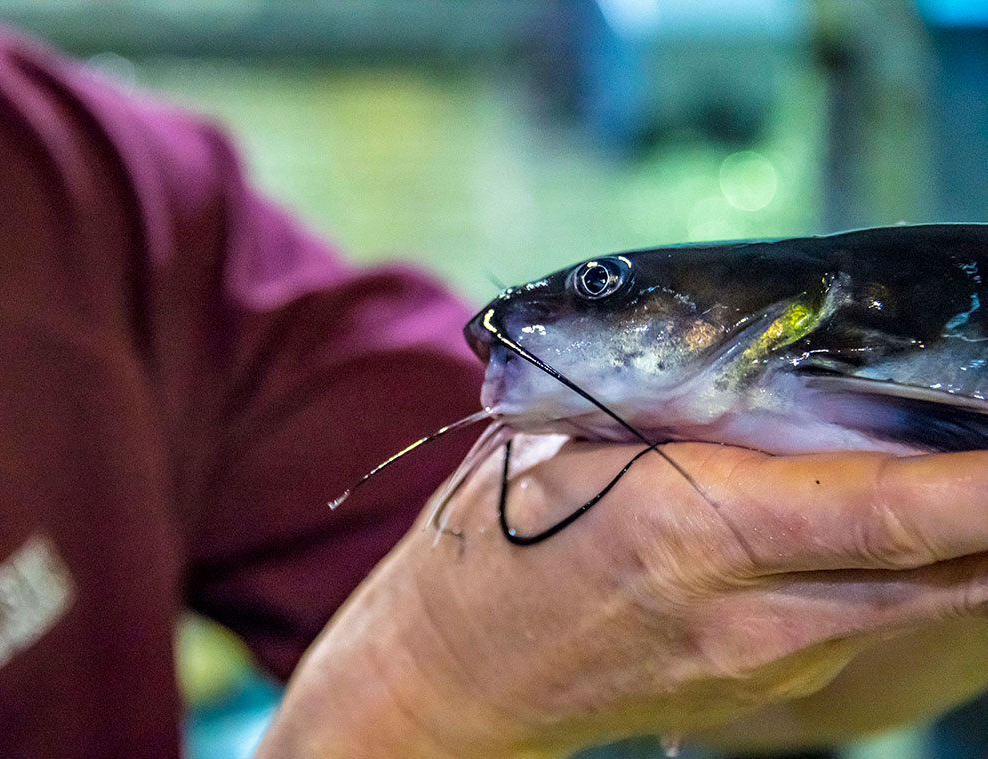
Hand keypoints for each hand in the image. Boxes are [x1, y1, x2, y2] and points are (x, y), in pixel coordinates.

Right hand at [255, 439, 987, 758]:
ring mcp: (766, 667)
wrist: (449, 676)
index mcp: (690, 533)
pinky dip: (910, 567)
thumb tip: (782, 368)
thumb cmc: (488, 544)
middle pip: (945, 574)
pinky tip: (901, 518)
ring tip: (971, 459)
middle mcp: (749, 618)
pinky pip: (869, 621)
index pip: (891, 512)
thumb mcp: (563, 445)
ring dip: (971, 540)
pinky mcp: (765, 688)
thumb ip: (678, 413)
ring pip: (919, 602)